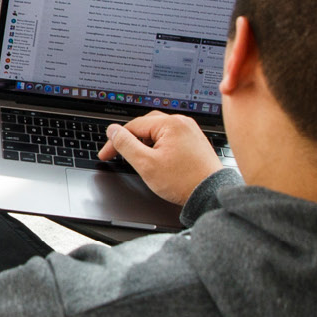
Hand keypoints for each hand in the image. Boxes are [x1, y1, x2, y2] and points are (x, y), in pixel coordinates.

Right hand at [98, 112, 222, 205]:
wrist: (210, 193)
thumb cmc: (183, 181)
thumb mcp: (146, 164)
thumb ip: (126, 145)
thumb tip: (113, 131)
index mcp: (170, 124)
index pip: (133, 126)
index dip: (115, 140)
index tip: (106, 154)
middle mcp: (182, 123)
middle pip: (146, 125)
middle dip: (130, 139)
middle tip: (118, 153)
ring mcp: (190, 131)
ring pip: (158, 131)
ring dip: (144, 142)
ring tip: (138, 158)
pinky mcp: (194, 141)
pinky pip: (171, 137)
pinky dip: (159, 145)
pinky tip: (156, 157)